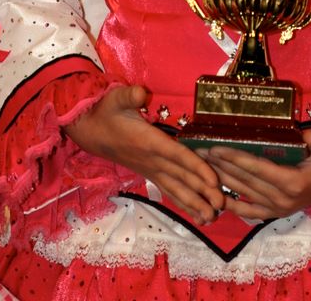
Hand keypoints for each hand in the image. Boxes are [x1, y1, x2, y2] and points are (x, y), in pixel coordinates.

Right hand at [65, 85, 224, 224]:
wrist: (90, 130)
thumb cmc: (107, 111)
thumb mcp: (116, 98)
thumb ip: (129, 95)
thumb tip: (141, 93)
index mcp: (148, 142)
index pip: (177, 156)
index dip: (196, 167)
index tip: (213, 180)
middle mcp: (152, 160)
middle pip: (181, 177)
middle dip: (202, 192)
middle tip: (221, 205)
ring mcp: (151, 169)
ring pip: (175, 188)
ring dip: (194, 203)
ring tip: (211, 217)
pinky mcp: (149, 172)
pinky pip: (168, 189)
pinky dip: (182, 202)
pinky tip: (195, 213)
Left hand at [203, 128, 310, 220]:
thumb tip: (306, 135)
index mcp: (292, 182)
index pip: (255, 168)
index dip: (234, 158)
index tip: (214, 148)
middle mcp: (282, 198)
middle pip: (244, 180)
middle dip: (220, 166)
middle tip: (199, 152)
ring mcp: (278, 208)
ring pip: (243, 194)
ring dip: (221, 180)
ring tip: (203, 167)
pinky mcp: (277, 212)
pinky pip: (250, 210)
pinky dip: (233, 205)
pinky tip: (218, 198)